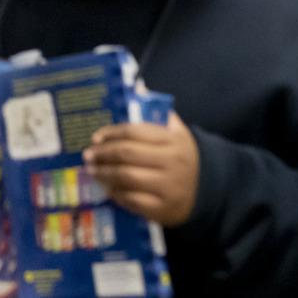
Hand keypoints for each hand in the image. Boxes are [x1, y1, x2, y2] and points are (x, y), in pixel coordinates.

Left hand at [83, 111, 198, 226]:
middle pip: (128, 154)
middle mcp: (172, 162)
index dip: (111, 134)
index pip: (135, 132)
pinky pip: (133, 200)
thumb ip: (157, 112)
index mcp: (173, 140)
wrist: (209, 190)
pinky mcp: (164, 209)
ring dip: (105, 174)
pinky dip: (117, 194)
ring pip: (128, 177)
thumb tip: (138, 88)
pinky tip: (109, 189)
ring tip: (93, 171)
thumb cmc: (183, 156)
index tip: (95, 138)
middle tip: (88, 156)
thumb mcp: (177, 132)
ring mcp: (168, 187)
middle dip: (103, 154)